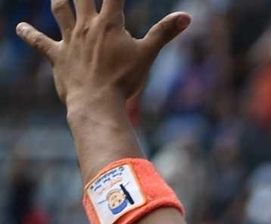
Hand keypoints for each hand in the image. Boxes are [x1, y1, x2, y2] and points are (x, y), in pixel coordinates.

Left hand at [15, 0, 189, 109]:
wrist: (97, 102)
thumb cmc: (124, 80)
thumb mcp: (148, 54)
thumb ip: (165, 32)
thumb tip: (187, 17)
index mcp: (109, 23)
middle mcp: (87, 26)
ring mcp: (70, 39)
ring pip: (60, 10)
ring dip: (59, 0)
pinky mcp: (57, 55)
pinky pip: (39, 41)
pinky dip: (28, 33)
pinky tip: (19, 27)